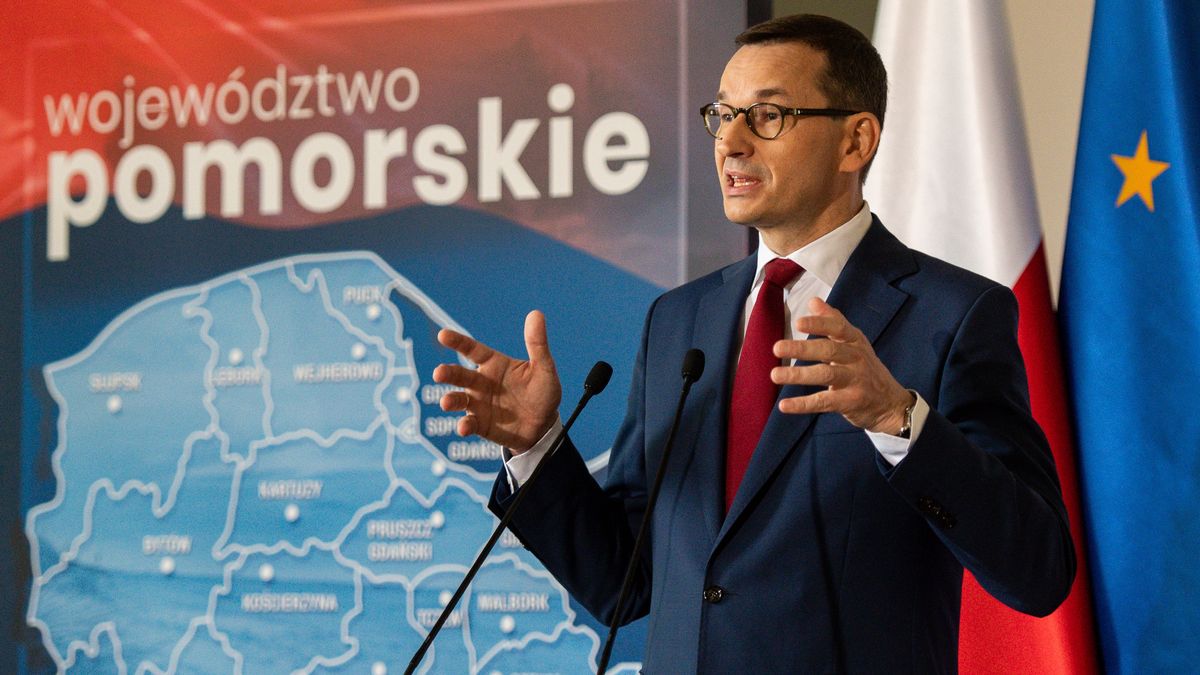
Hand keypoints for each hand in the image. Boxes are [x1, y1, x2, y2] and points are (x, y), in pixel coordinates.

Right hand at [432, 311, 561, 451]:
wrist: (544, 427)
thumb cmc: (543, 393)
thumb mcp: (544, 369)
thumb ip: (537, 344)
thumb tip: (536, 313)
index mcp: (494, 364)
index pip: (472, 349)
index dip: (458, 342)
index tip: (443, 335)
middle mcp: (481, 382)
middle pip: (459, 375)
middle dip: (447, 373)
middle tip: (438, 373)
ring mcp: (478, 404)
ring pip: (458, 400)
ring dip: (450, 400)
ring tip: (446, 402)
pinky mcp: (480, 424)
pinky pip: (469, 424)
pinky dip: (464, 426)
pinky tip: (464, 427)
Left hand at [771, 297, 911, 433]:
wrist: (891, 403)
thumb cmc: (865, 368)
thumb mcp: (854, 343)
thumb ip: (833, 322)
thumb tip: (813, 301)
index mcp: (855, 340)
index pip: (838, 328)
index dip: (819, 324)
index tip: (799, 322)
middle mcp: (857, 358)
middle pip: (829, 351)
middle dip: (802, 349)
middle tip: (777, 347)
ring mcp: (855, 381)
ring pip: (825, 375)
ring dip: (798, 375)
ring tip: (775, 374)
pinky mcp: (851, 402)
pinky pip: (824, 402)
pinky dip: (803, 404)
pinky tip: (784, 405)